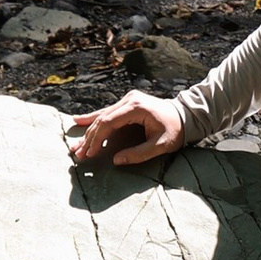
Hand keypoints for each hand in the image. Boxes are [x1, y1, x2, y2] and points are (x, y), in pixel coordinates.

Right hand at [66, 91, 182, 169]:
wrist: (185, 115)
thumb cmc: (175, 130)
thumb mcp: (161, 145)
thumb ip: (139, 153)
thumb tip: (116, 160)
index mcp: (136, 108)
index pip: (109, 122)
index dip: (96, 138)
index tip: (89, 153)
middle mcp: (129, 100)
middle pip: (102, 119)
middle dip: (89, 138)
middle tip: (78, 154)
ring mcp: (128, 99)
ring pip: (102, 115)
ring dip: (88, 131)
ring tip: (75, 145)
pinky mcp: (128, 103)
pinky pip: (107, 112)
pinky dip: (93, 119)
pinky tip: (78, 121)